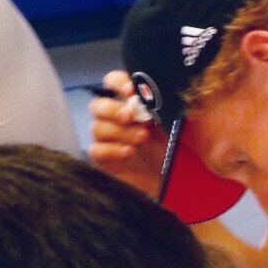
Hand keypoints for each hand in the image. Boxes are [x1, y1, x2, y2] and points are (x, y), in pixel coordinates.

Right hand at [88, 70, 163, 197]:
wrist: (170, 184)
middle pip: (97, 105)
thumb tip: (161, 92)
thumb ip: (161, 109)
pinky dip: (113, 149)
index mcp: (129, 105)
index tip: (131, 90)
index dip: (117, 82)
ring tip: (142, 138)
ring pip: (97, 127)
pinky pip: (96, 149)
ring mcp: (106, 140)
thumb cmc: (169, 152)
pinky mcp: (103, 160)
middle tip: (131, 116)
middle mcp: (113, 120)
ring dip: (120, 131)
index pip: (112, 84)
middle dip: (113, 109)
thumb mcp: (171, 127)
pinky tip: (129, 151)